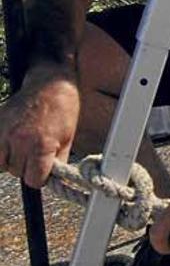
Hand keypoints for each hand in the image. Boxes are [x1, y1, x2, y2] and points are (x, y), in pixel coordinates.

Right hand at [0, 72, 78, 187]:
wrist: (49, 85)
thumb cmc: (63, 111)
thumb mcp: (68, 139)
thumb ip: (59, 162)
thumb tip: (53, 179)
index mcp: (41, 146)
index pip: (34, 180)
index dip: (40, 177)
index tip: (43, 171)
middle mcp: (20, 141)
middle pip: (18, 172)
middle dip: (27, 167)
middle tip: (35, 154)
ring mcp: (5, 133)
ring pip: (3, 164)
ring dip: (13, 160)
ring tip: (24, 148)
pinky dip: (2, 151)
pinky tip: (12, 143)